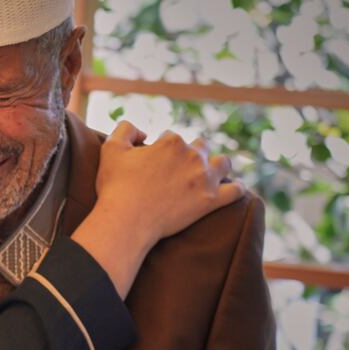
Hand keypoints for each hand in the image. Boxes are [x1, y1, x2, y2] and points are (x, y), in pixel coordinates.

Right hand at [96, 121, 244, 246]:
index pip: (171, 138)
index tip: (153, 163)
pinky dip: (237, 188)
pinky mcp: (212, 200)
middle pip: (200, 146)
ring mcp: (205, 178)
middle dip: (191, 154)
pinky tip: (233, 189)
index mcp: (171, 142)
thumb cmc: (115, 186)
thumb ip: (126, 129)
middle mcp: (193, 156)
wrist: (126, 220)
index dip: (161, 149)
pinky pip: (236, 191)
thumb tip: (145, 132)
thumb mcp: (111, 148)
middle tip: (177, 171)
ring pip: (223, 163)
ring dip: (216, 165)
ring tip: (206, 174)